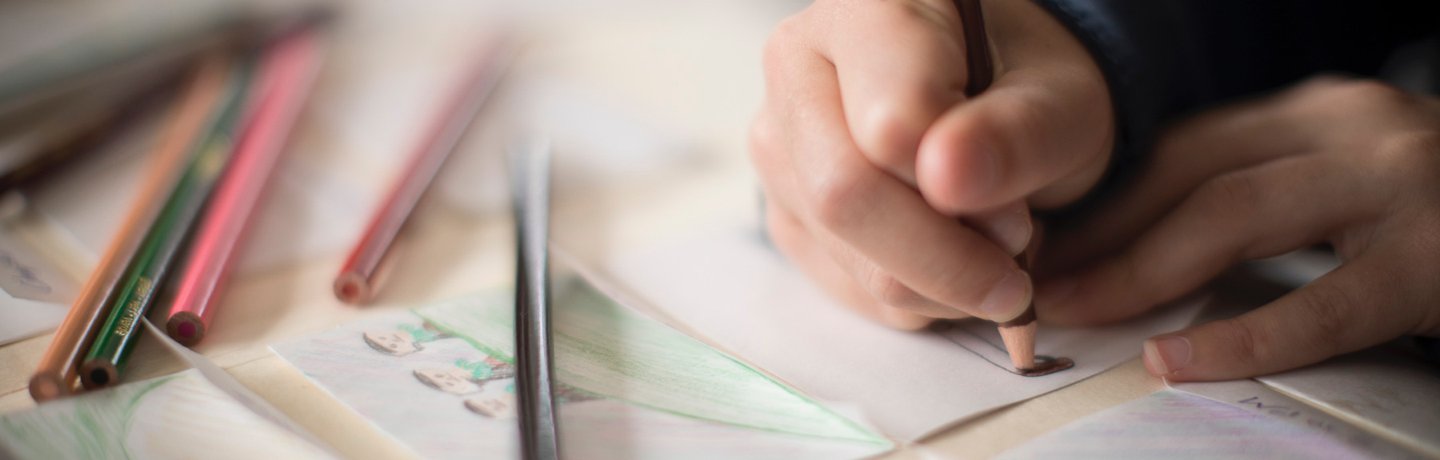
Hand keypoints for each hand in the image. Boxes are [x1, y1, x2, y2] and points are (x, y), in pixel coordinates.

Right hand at [750, 0, 1112, 327]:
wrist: (998, 108)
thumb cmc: (1029, 88)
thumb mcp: (1062, 101)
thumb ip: (1018, 133)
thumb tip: (947, 177)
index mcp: (865, 11)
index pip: (890, 123)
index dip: (963, 189)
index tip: (1020, 214)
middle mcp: (798, 67)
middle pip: (844, 194)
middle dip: (946, 258)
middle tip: (1015, 268)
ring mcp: (780, 145)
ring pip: (849, 256)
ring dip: (941, 286)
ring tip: (988, 249)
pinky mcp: (784, 211)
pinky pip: (847, 289)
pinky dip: (917, 300)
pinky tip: (948, 259)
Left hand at [1036, 77, 1439, 380]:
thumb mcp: (1348, 181)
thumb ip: (1267, 195)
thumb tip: (1145, 249)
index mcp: (1321, 113)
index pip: (1183, 148)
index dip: (1108, 200)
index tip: (1048, 244)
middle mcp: (1353, 128)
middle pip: (1192, 175)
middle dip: (1106, 235)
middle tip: (1042, 286)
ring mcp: (1400, 185)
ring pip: (1234, 218)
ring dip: (1142, 270)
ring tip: (1083, 312)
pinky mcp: (1438, 257)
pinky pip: (1320, 304)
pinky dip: (1241, 336)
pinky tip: (1180, 361)